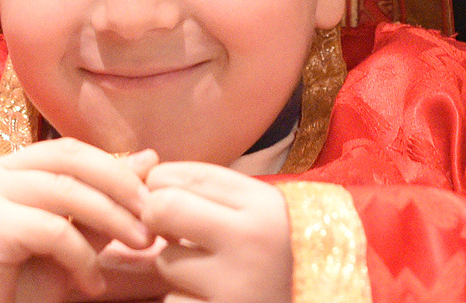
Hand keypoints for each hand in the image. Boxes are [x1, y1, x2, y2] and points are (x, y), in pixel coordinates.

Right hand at [0, 141, 157, 302]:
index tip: (150, 196)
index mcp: (9, 169)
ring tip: (140, 245)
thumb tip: (148, 161)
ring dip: (112, 218)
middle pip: (70, 160)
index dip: (114, 167)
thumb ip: (99, 207)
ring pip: (65, 191)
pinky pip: (51, 230)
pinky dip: (81, 256)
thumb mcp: (65, 244)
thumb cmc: (12, 282)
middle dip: (120, 186)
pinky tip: (91, 284)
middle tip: (152, 218)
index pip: (69, 150)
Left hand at [142, 163, 290, 302]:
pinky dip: (184, 299)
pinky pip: (172, 301)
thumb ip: (213, 193)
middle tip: (168, 229)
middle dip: (155, 218)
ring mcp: (237, 284)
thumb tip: (146, 178)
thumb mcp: (262, 213)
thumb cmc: (281, 255)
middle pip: (163, 207)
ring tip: (205, 270)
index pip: (187, 175)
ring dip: (175, 266)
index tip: (165, 194)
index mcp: (264, 205)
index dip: (162, 183)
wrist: (319, 295)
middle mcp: (252, 240)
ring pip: (165, 260)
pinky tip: (211, 297)